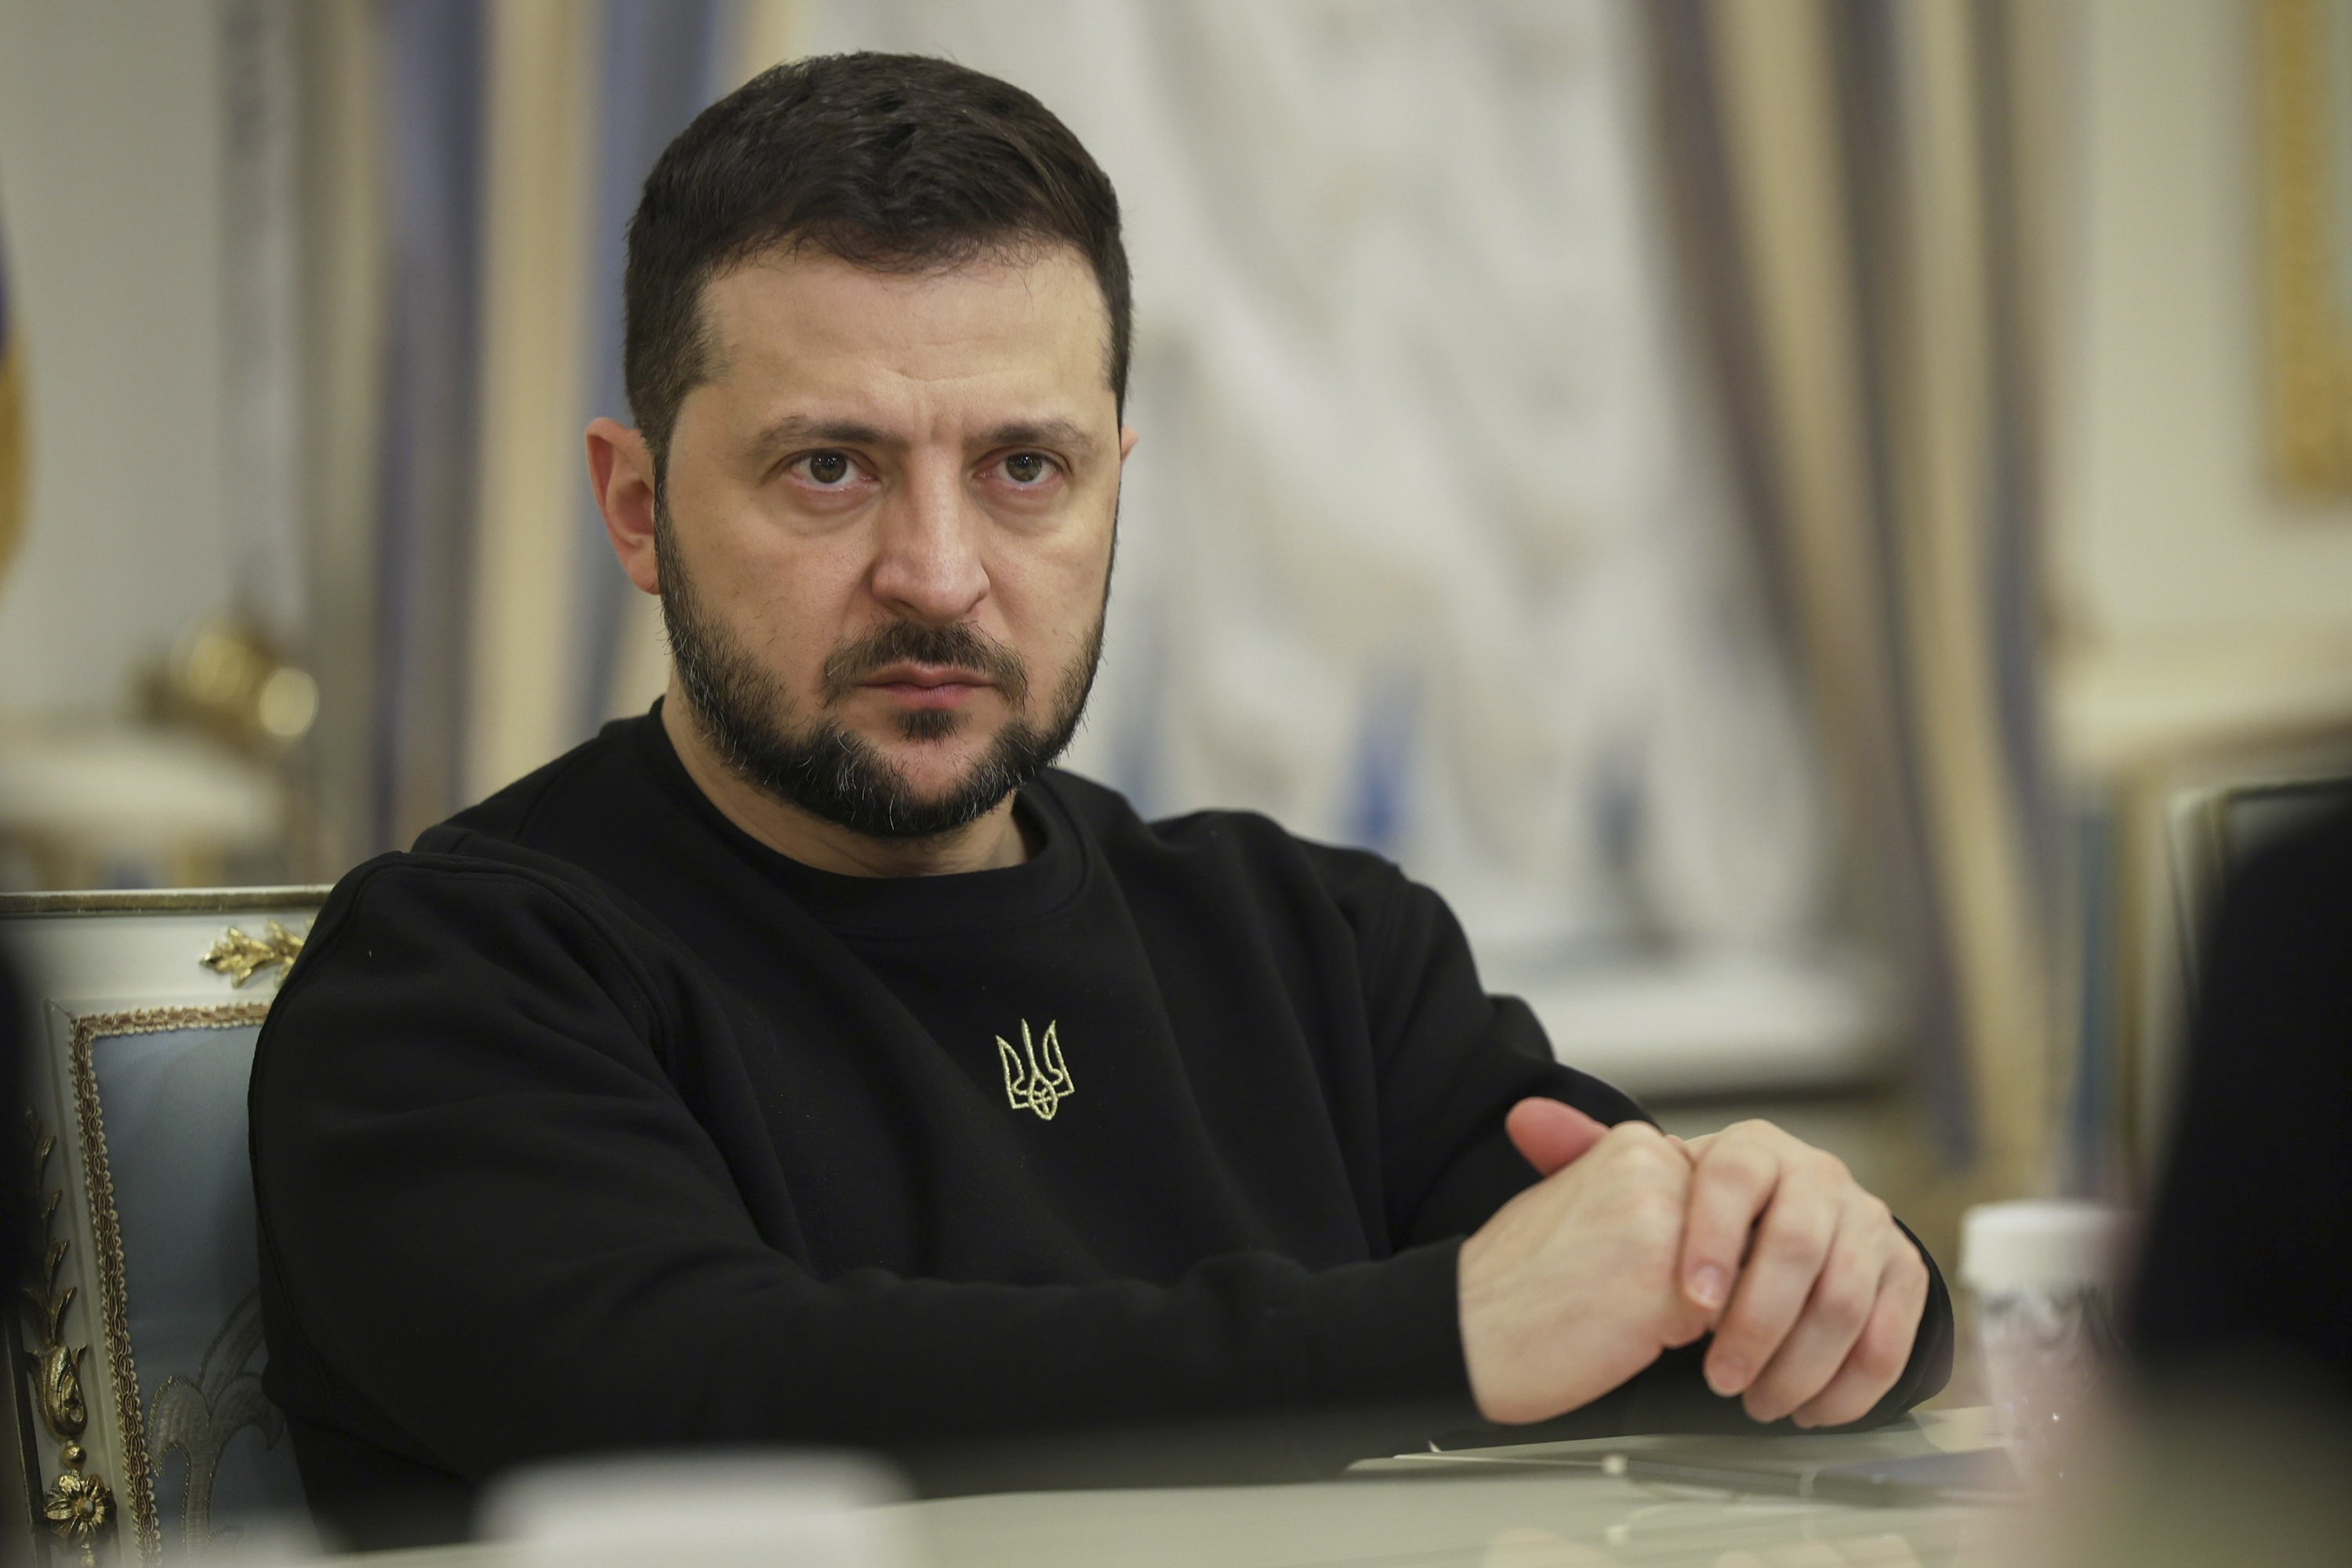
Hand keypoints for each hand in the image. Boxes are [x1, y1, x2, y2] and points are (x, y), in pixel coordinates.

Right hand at [1457, 1108, 1712, 1423]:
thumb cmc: (1512, 1279)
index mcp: (1634, 1146)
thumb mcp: (1577, 1196)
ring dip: (1691, 1312)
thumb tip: (1705, 1209)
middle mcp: (1655, 1175)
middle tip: (1619, 1290)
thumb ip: (1642, 1190)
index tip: (1626, 1261)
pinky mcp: (1666, 1292)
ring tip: (1618, 1311)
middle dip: (1699, 1279)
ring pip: (1731, 1285)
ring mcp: (1663, 1229)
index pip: (1718, 1203)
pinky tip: (1621, 1334)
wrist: (1461, 1328)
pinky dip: (1679, 1345)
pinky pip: (1717, 1329)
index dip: (1683, 1247)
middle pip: (1735, 1242)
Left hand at [1675, 1119, 1926, 1427]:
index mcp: (1753, 1147)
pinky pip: (1888, 1339)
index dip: (1712, 1241)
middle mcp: (1817, 1174)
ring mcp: (1867, 1219)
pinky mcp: (1904, 1267)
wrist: (1782, 1219)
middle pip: (1796, 1246)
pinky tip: (1811, 1411)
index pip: (1733, 1179)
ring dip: (1800, 1368)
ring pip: (1843, 1300)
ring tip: (1759, 1404)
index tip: (1692, 1304)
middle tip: (1721, 1380)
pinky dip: (1850, 1388)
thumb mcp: (1675, 1198)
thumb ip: (1651, 1209)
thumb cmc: (1709, 1221)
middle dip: (1757, 1325)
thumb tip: (1598, 1196)